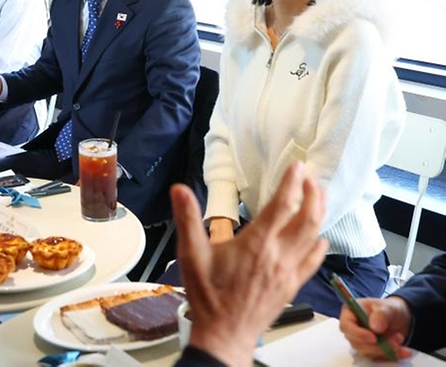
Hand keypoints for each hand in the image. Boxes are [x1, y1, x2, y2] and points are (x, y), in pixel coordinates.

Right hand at [176, 161, 327, 366]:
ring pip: (315, 238)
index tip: (297, 166)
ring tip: (319, 199)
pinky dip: (320, 246)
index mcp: (256, 244)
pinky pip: (313, 262)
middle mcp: (278, 256)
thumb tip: (179, 190)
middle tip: (312, 180)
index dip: (292, 183)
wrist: (225, 333)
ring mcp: (288, 272)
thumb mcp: (191, 254)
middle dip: (313, 196)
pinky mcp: (292, 286)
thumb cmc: (209, 296)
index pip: (282, 206)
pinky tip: (320, 239)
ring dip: (320, 215)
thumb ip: (187, 219)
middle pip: (308, 220)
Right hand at [339, 297, 411, 359]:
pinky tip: (404, 351)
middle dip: (376, 345)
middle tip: (395, 341)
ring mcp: (361, 341)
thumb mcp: (387, 307)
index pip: (346, 325)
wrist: (400, 319)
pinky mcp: (371, 351)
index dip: (357, 334)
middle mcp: (352, 328)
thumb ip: (381, 315)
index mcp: (350, 313)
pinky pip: (378, 357)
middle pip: (356, 342)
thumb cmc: (389, 309)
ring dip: (385, 349)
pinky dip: (392, 355)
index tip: (373, 337)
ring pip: (367, 352)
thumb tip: (375, 327)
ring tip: (400, 339)